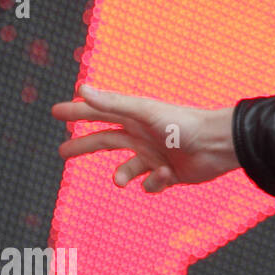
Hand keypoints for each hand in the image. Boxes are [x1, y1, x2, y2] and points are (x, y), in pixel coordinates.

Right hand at [51, 85, 239, 192]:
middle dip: (83, 146)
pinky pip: (150, 185)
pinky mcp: (168, 174)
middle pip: (105, 141)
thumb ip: (114, 103)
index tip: (56, 111)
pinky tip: (167, 174)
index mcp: (135, 118)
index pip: (99, 113)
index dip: (78, 111)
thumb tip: (81, 89)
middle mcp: (142, 136)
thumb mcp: (145, 112)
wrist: (218, 145)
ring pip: (126, 169)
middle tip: (61, 152)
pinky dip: (154, 184)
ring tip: (119, 179)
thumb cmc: (184, 124)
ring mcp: (155, 155)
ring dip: (120, 176)